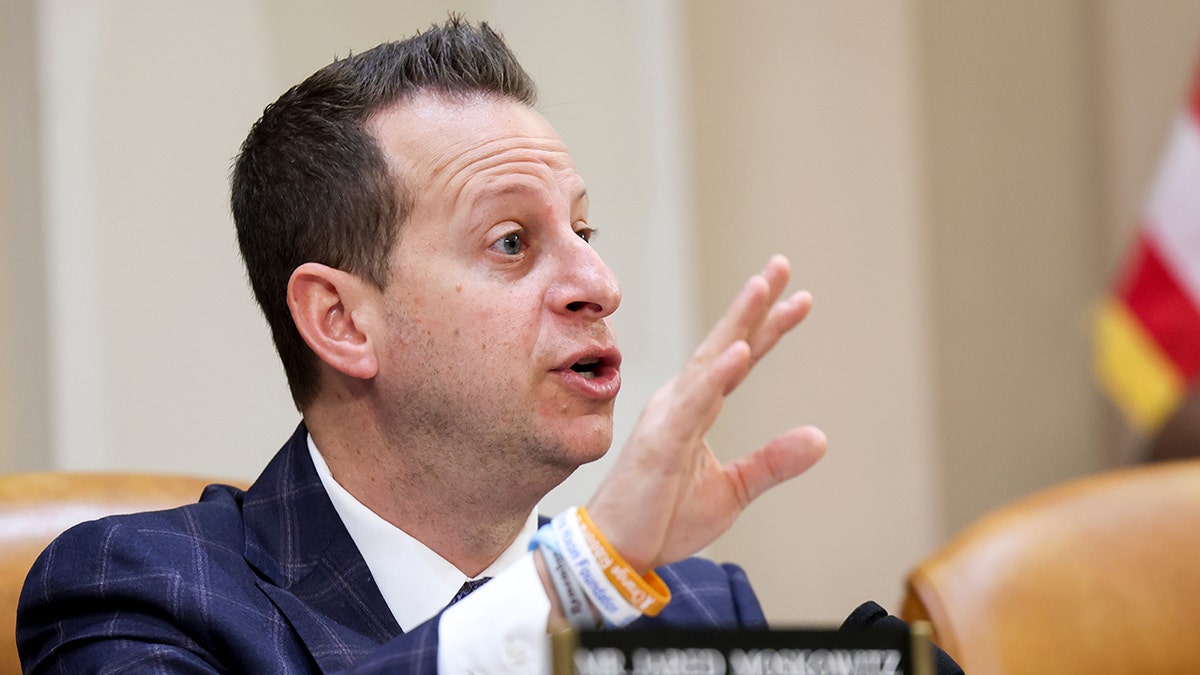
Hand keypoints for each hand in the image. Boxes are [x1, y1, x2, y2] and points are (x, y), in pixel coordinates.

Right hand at [587, 254, 825, 572]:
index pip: (738, 359)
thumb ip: (773, 461)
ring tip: (763, 288)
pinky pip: (693, 404)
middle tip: (780, 265)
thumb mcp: (733, 490)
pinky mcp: (661, 443)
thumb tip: (820, 437)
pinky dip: (716, 375)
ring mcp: (669, 418)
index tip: (799, 298)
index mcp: (695, 409)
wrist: (618, 552)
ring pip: (708, 361)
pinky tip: (740, 352)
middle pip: (724, 344)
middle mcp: (680, 402)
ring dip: (738, 323)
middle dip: (754, 305)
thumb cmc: (663, 516)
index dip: (768, 328)